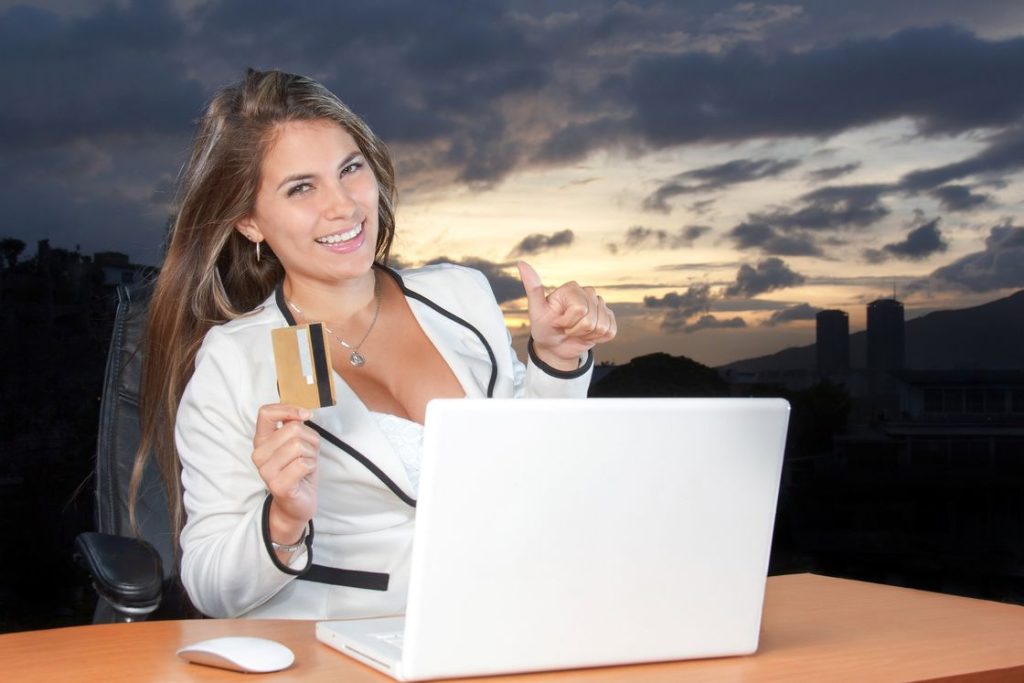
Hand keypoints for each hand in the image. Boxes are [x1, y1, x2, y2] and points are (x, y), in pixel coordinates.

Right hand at [251, 404, 319, 545]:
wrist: (297, 503)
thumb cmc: (299, 470)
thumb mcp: (297, 442)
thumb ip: (294, 426)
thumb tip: (302, 413)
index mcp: (261, 441)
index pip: (265, 413)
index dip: (288, 409)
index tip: (304, 415)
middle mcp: (258, 455)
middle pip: (292, 429)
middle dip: (310, 439)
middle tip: (308, 453)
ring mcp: (266, 471)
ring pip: (299, 446)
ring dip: (312, 454)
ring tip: (306, 464)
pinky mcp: (277, 485)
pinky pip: (303, 464)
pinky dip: (311, 466)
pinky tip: (305, 475)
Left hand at [517, 261, 616, 370]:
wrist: (555, 346)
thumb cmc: (544, 327)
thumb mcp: (536, 310)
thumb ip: (533, 288)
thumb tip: (521, 263)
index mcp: (572, 287)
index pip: (580, 309)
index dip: (567, 321)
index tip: (557, 321)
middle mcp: (588, 292)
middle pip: (591, 319)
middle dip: (576, 330)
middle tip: (566, 328)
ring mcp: (600, 305)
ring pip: (601, 326)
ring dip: (586, 335)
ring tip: (575, 331)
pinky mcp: (609, 318)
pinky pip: (610, 331)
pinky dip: (596, 339)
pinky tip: (586, 334)